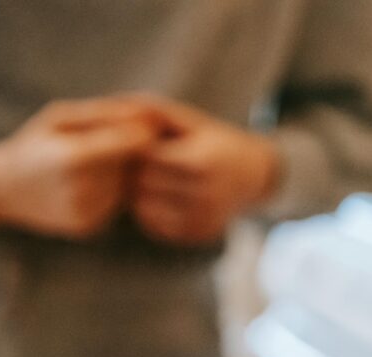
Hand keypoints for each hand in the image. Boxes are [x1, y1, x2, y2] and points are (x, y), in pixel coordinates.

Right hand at [0, 98, 157, 238]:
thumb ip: (102, 114)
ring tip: (96, 162)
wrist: (3, 189)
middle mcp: (81, 190)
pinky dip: (112, 192)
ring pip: (127, 187)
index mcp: (72, 158)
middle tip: (115, 143)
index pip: (131, 143)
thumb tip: (145, 115)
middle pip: (132, 166)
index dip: (142, 132)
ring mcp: (86, 213)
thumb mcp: (59, 117)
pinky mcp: (89, 227)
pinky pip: (116, 204)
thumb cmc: (34, 143)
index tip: (142, 125)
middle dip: (131, 153)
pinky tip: (91, 183)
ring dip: (123, 174)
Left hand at [131, 96, 279, 245]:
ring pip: (143, 207)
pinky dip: (148, 211)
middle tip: (140, 163)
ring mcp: (201, 219)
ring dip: (139, 192)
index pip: (148, 157)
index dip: (140, 148)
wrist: (254, 176)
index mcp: (202, 162)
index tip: (142, 144)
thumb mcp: (191, 120)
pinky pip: (153, 225)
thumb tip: (117, 106)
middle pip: (144, 183)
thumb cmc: (215, 142)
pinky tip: (158, 197)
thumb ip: (156, 111)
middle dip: (137, 171)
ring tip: (148, 178)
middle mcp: (204, 195)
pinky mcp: (196, 235)